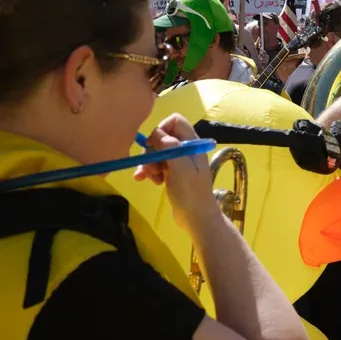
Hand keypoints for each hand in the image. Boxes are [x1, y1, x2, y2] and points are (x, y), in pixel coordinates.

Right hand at [134, 113, 215, 230]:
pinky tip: (144, 180)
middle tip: (151, 168)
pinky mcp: (172, 173)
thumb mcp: (181, 169)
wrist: (196, 218)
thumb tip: (157, 133)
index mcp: (192, 144)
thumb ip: (170, 148)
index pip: (175, 121)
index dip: (161, 129)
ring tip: (151, 178)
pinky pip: (157, 165)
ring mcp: (179, 161)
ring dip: (149, 163)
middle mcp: (186, 149)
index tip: (154, 145)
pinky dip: (149, 171)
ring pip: (157, 152)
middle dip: (152, 151)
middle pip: (162, 137)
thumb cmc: (191, 193)